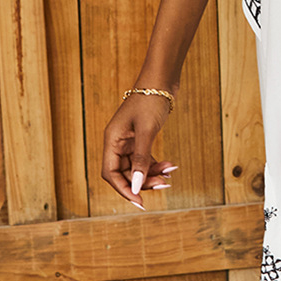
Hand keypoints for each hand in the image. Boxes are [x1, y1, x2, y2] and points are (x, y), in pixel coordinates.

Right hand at [101, 93, 177, 207]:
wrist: (162, 79)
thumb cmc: (151, 100)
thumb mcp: (146, 132)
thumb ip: (140, 159)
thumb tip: (136, 185)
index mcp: (112, 140)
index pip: (110, 173)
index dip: (123, 189)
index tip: (140, 201)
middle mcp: (117, 142)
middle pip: (125, 173)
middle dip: (143, 182)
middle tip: (163, 185)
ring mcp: (130, 141)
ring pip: (137, 168)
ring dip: (152, 174)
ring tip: (169, 175)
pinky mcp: (142, 138)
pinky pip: (146, 159)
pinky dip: (157, 165)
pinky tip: (170, 166)